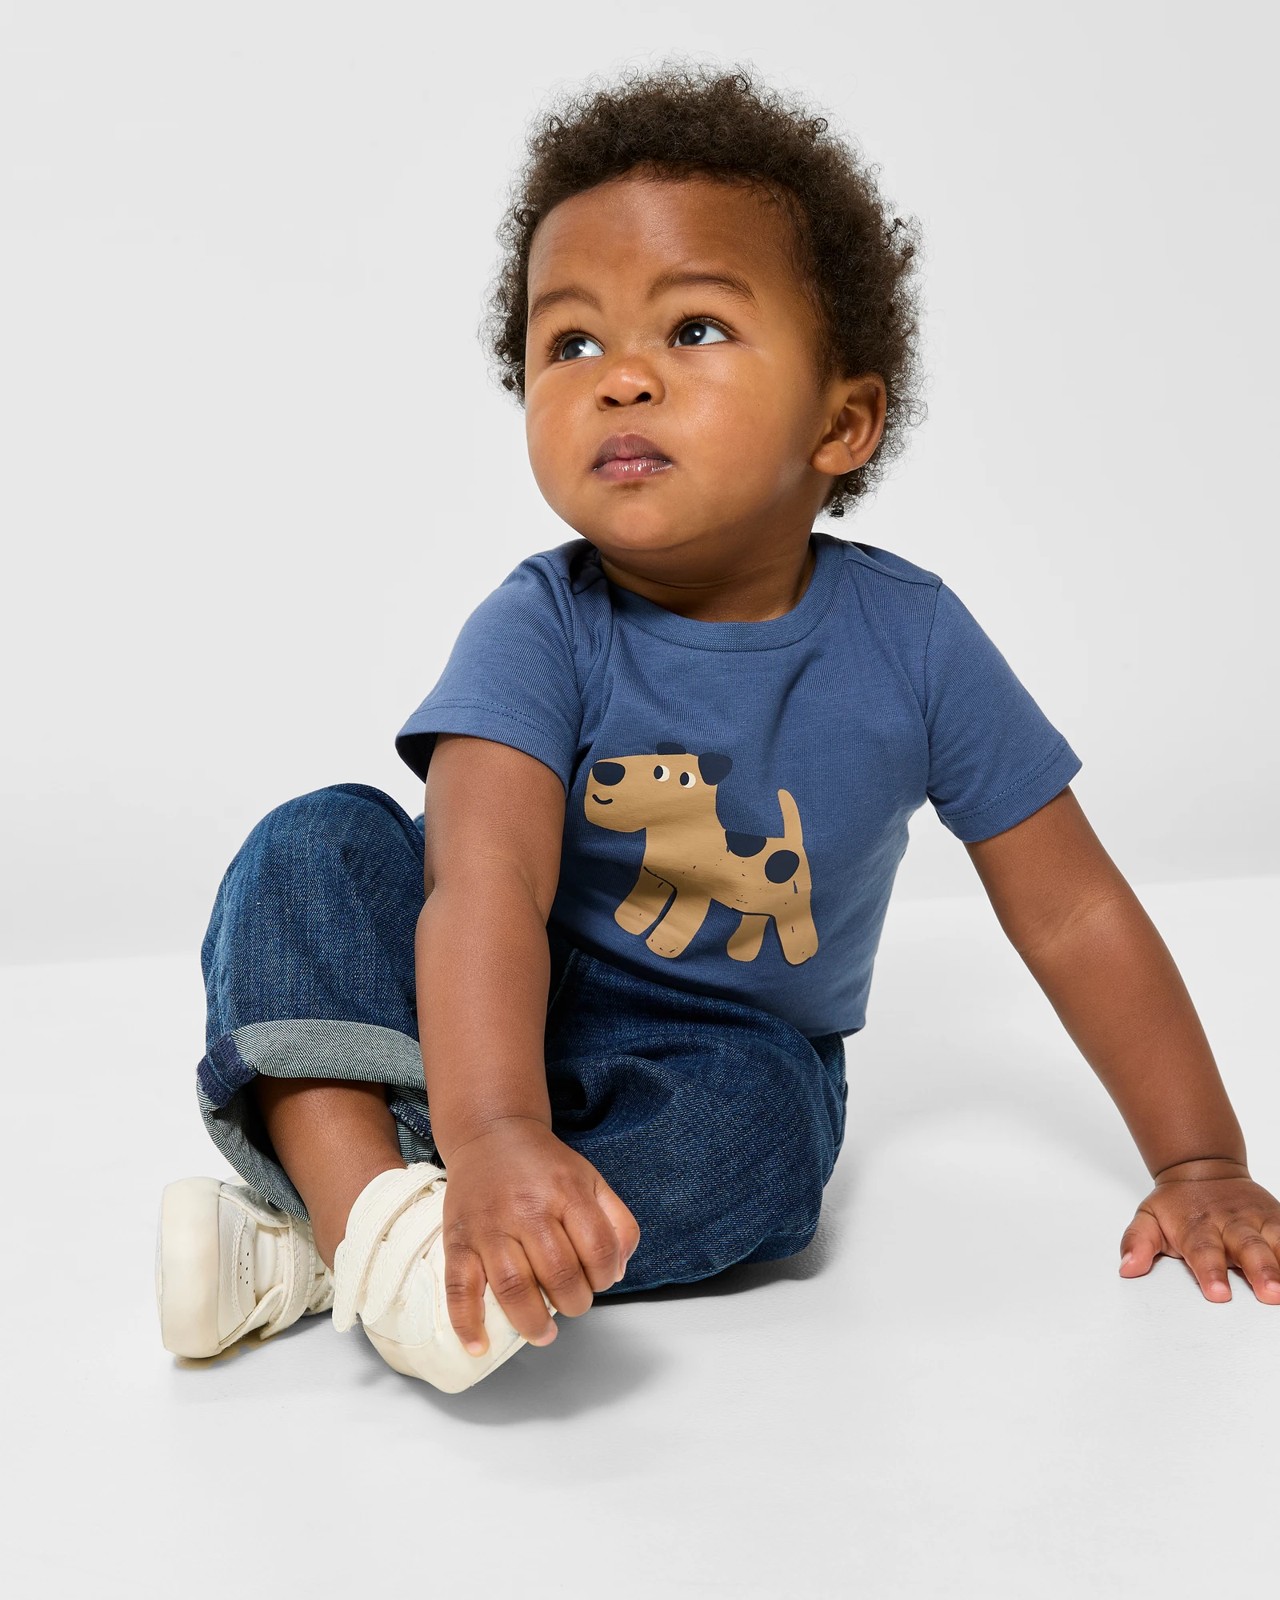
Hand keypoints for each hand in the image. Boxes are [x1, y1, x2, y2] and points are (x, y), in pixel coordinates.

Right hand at [439, 1117, 640, 1354]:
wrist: (490, 1136)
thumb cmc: (545, 1167)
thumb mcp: (592, 1179)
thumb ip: (617, 1222)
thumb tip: (616, 1272)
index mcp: (566, 1192)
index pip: (598, 1250)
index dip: (605, 1277)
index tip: (598, 1282)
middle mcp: (527, 1208)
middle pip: (558, 1273)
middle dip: (573, 1302)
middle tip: (572, 1304)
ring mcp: (489, 1226)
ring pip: (513, 1287)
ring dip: (532, 1321)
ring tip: (543, 1332)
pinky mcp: (458, 1240)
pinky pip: (459, 1287)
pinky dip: (467, 1322)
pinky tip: (480, 1344)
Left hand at [1119, 1159, 1279, 1302]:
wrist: (1202, 1166)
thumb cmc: (1177, 1204)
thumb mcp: (1148, 1217)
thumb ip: (1137, 1242)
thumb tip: (1127, 1268)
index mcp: (1198, 1225)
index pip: (1203, 1251)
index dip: (1211, 1272)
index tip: (1218, 1295)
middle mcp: (1231, 1222)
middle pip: (1248, 1247)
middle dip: (1261, 1270)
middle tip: (1269, 1294)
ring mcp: (1258, 1220)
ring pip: (1277, 1242)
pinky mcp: (1278, 1220)